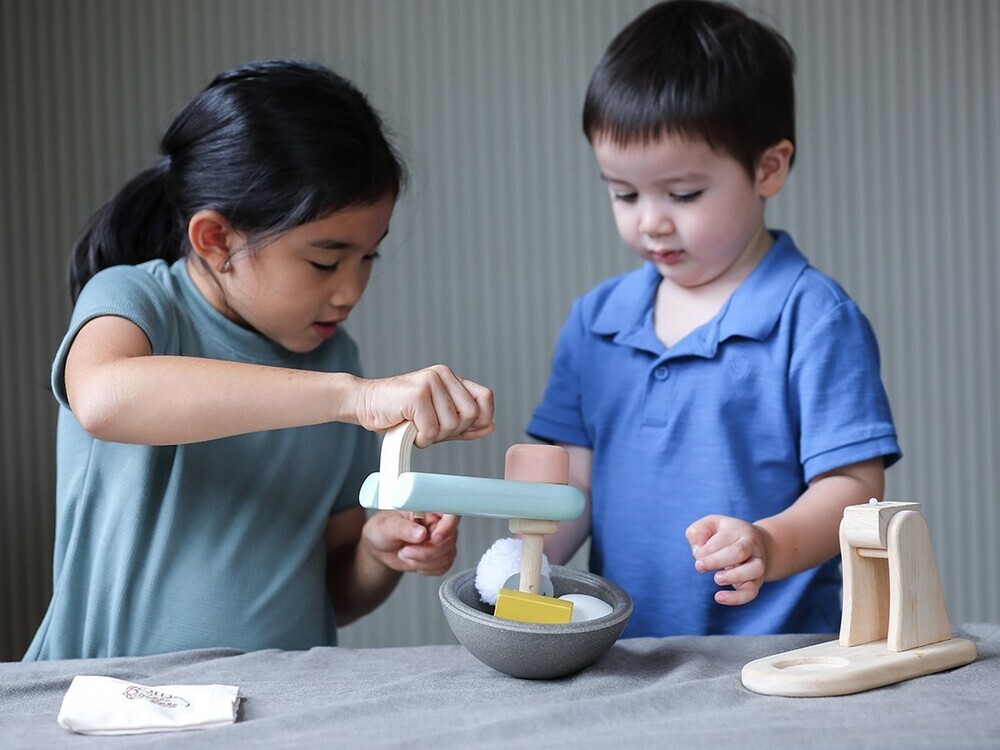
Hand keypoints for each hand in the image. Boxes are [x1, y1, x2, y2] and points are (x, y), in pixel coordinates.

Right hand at [356, 365, 493, 446]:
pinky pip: (432, 429)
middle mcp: (442, 375)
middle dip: (453, 432)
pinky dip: (421, 438)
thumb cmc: (398, 413)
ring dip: (433, 436)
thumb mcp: (437, 419)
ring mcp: (430, 382)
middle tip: (431, 431)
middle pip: (471, 414)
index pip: (485, 397)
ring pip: (452, 424)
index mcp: (449, 378)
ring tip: (416, 428)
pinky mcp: (417, 395)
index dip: (482, 418)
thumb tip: (490, 426)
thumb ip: (463, 424)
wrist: (363, 404)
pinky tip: (409, 430)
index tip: (466, 430)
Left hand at [362, 511, 459, 575]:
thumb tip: (421, 533)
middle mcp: (438, 523)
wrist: (379, 547)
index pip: (451, 514)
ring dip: (424, 561)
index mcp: (429, 509)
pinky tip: (413, 561)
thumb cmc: (382, 529)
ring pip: (447, 556)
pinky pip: (443, 566)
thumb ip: (404, 528)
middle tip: (406, 550)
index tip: (433, 538)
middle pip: (450, 540)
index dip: (447, 527)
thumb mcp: (387, 526)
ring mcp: (441, 540)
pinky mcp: (440, 555)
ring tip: (406, 554)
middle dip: (427, 552)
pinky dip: (426, 569)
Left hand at [685, 515, 767, 604]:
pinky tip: (719, 597)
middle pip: (739, 551)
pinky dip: (736, 598)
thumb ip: (697, 532)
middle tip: (699, 566)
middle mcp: (752, 546)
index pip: (723, 539)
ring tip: (716, 579)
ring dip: (733, 576)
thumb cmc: (725, 535)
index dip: (707, 549)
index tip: (697, 555)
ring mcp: (757, 564)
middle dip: (716, 560)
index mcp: (739, 530)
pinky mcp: (756, 582)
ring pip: (754, 570)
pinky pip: (751, 592)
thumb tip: (698, 551)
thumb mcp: (710, 524)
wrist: (760, 544)